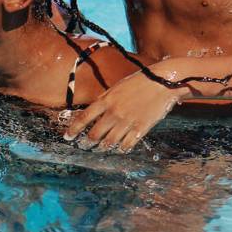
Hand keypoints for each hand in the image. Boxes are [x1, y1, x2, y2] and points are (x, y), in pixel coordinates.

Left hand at [63, 67, 187, 152]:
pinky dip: (121, 149)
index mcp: (106, 100)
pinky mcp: (141, 129)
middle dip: (87, 143)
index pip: (84, 118)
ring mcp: (127, 122)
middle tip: (85, 146)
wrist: (163, 82)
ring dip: (102, 148)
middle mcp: (114, 112)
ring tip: (100, 149)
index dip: (73, 129)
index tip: (68, 137)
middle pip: (94, 134)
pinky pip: (126, 145)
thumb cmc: (139, 82)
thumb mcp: (117, 87)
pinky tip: (119, 148)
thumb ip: (105, 99)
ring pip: (109, 143)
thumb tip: (94, 111)